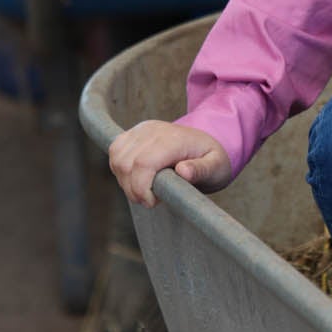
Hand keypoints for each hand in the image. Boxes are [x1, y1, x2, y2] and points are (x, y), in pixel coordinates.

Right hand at [108, 120, 231, 207]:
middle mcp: (154, 130)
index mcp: (174, 139)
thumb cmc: (211, 159)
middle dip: (134, 190)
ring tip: (146, 190)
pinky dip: (120, 170)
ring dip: (126, 182)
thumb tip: (183, 171)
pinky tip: (137, 178)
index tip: (153, 202)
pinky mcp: (132, 133)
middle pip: (126, 164)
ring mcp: (141, 130)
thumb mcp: (216, 167)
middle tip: (151, 199)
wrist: (204, 143)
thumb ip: (202, 170)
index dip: (141, 188)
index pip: (143, 164)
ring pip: (117, 159)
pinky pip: (115, 152)